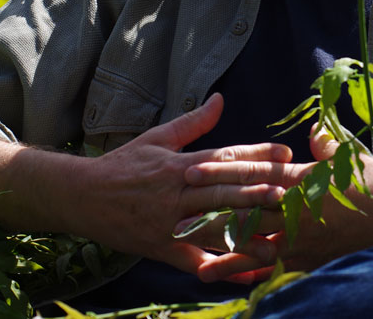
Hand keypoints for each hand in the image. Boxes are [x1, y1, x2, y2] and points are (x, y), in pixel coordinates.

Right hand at [0, 93, 293, 282]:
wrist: (81, 195)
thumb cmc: (123, 165)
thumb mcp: (158, 138)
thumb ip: (194, 122)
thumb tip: (220, 98)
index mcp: (181, 162)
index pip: (224, 156)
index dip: (255, 155)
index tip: (284, 153)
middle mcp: (178, 190)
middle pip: (224, 189)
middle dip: (259, 190)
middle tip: (291, 191)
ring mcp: (170, 220)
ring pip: (213, 224)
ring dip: (246, 229)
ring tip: (277, 233)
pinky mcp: (161, 247)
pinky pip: (194, 260)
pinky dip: (219, 268)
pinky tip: (243, 273)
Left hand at [182, 129, 372, 274]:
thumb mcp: (352, 157)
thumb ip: (327, 144)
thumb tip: (314, 130)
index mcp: (304, 180)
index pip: (255, 174)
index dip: (222, 172)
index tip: (193, 169)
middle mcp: (299, 211)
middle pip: (245, 210)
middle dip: (210, 210)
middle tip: (178, 210)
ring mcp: (303, 239)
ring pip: (254, 244)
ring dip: (221, 248)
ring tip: (189, 255)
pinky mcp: (309, 260)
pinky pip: (272, 268)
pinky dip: (248, 275)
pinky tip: (228, 280)